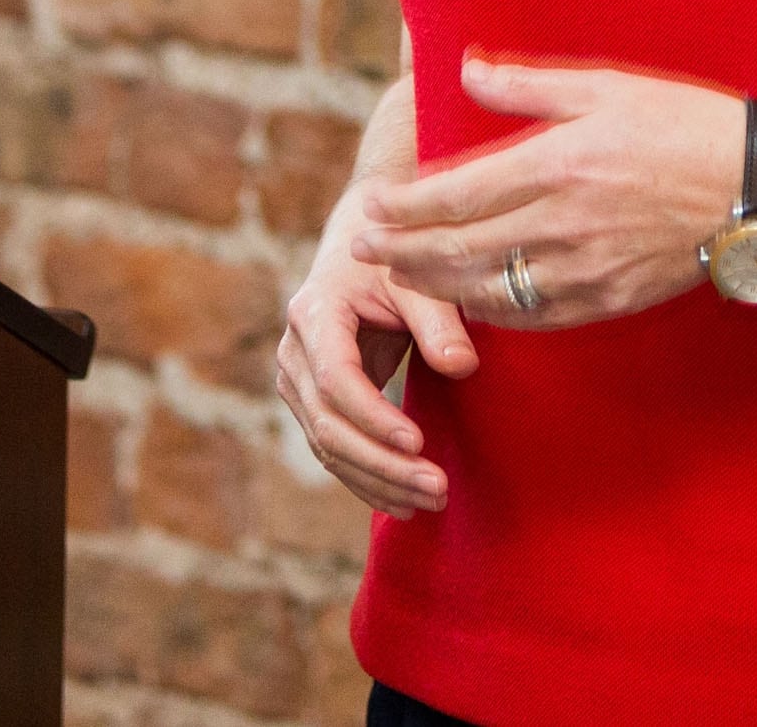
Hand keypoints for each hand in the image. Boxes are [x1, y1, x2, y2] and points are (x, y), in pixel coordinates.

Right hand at [275, 203, 478, 515]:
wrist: (359, 254)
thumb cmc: (394, 263)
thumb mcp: (419, 278)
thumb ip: (439, 320)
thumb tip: (463, 366)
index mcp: (315, 314)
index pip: (335, 378)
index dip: (373, 415)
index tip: (418, 442)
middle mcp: (294, 352)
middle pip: (328, 422)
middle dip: (381, 462)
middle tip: (436, 487)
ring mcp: (295, 382)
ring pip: (327, 445)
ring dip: (377, 479)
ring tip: (430, 501)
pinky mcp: (310, 403)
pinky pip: (333, 450)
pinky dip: (366, 479)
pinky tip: (403, 503)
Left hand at [350, 53, 742, 331]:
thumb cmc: (684, 124)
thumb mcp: (605, 87)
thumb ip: (527, 87)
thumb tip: (465, 71)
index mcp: (558, 164)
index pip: (458, 196)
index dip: (406, 208)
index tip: (372, 208)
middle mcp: (563, 223)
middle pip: (460, 250)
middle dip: (403, 252)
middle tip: (364, 249)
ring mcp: (585, 269)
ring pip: (489, 290)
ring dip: (437, 286)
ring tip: (403, 276)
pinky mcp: (608, 299)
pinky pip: (534, 315)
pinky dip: (493, 310)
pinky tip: (473, 302)